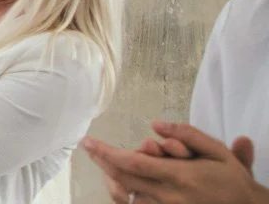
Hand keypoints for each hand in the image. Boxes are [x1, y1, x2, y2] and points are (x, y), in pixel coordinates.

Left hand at [84, 121, 266, 203]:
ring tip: (105, 163)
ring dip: (113, 178)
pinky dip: (124, 195)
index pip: (133, 162)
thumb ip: (187, 134)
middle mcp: (169, 196)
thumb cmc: (231, 179)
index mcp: (180, 176)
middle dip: (103, 161)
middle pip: (123, 178)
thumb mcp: (216, 151)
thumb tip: (156, 124)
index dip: (107, 152)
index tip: (89, 142)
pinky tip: (119, 183)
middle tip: (91, 148)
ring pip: (127, 195)